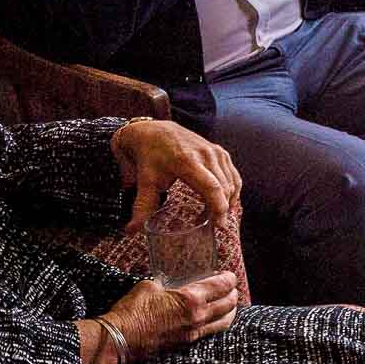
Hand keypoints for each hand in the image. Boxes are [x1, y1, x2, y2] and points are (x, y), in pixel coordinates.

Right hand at [98, 273, 240, 363]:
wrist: (116, 341)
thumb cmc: (130, 311)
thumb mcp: (149, 286)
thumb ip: (165, 284)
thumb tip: (168, 284)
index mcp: (191, 300)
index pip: (222, 286)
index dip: (230, 279)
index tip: (229, 275)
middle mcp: (198, 317)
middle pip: (229, 304)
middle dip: (234, 293)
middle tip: (231, 287)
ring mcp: (193, 333)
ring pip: (224, 322)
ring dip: (230, 310)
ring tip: (229, 303)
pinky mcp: (185, 344)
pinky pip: (210, 333)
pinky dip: (218, 324)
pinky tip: (214, 319)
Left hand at [111, 119, 241, 229]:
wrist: (154, 132)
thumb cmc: (149, 157)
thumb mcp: (145, 182)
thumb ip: (142, 207)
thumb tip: (131, 231)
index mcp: (187, 161)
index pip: (211, 187)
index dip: (218, 207)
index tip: (219, 226)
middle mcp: (206, 155)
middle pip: (224, 187)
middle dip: (223, 209)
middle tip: (215, 226)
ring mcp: (216, 152)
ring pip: (231, 182)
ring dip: (228, 201)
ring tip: (217, 216)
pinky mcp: (220, 152)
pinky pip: (233, 175)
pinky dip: (232, 190)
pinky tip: (226, 202)